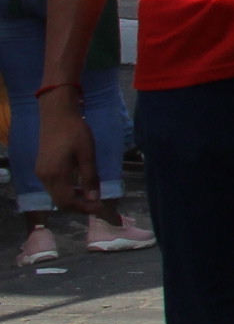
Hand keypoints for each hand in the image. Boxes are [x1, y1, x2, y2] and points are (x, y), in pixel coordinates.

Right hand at [30, 88, 97, 212]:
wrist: (57, 115)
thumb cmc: (75, 132)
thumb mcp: (87, 155)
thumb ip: (90, 178)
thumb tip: (94, 199)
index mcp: (55, 175)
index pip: (68, 202)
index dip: (84, 208)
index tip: (101, 207)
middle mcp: (44, 177)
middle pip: (60, 202)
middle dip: (79, 206)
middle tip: (98, 204)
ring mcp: (41, 172)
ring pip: (56, 195)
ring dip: (73, 199)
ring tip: (92, 195)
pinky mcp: (42, 167)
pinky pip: (54, 186)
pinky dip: (67, 190)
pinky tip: (80, 185)